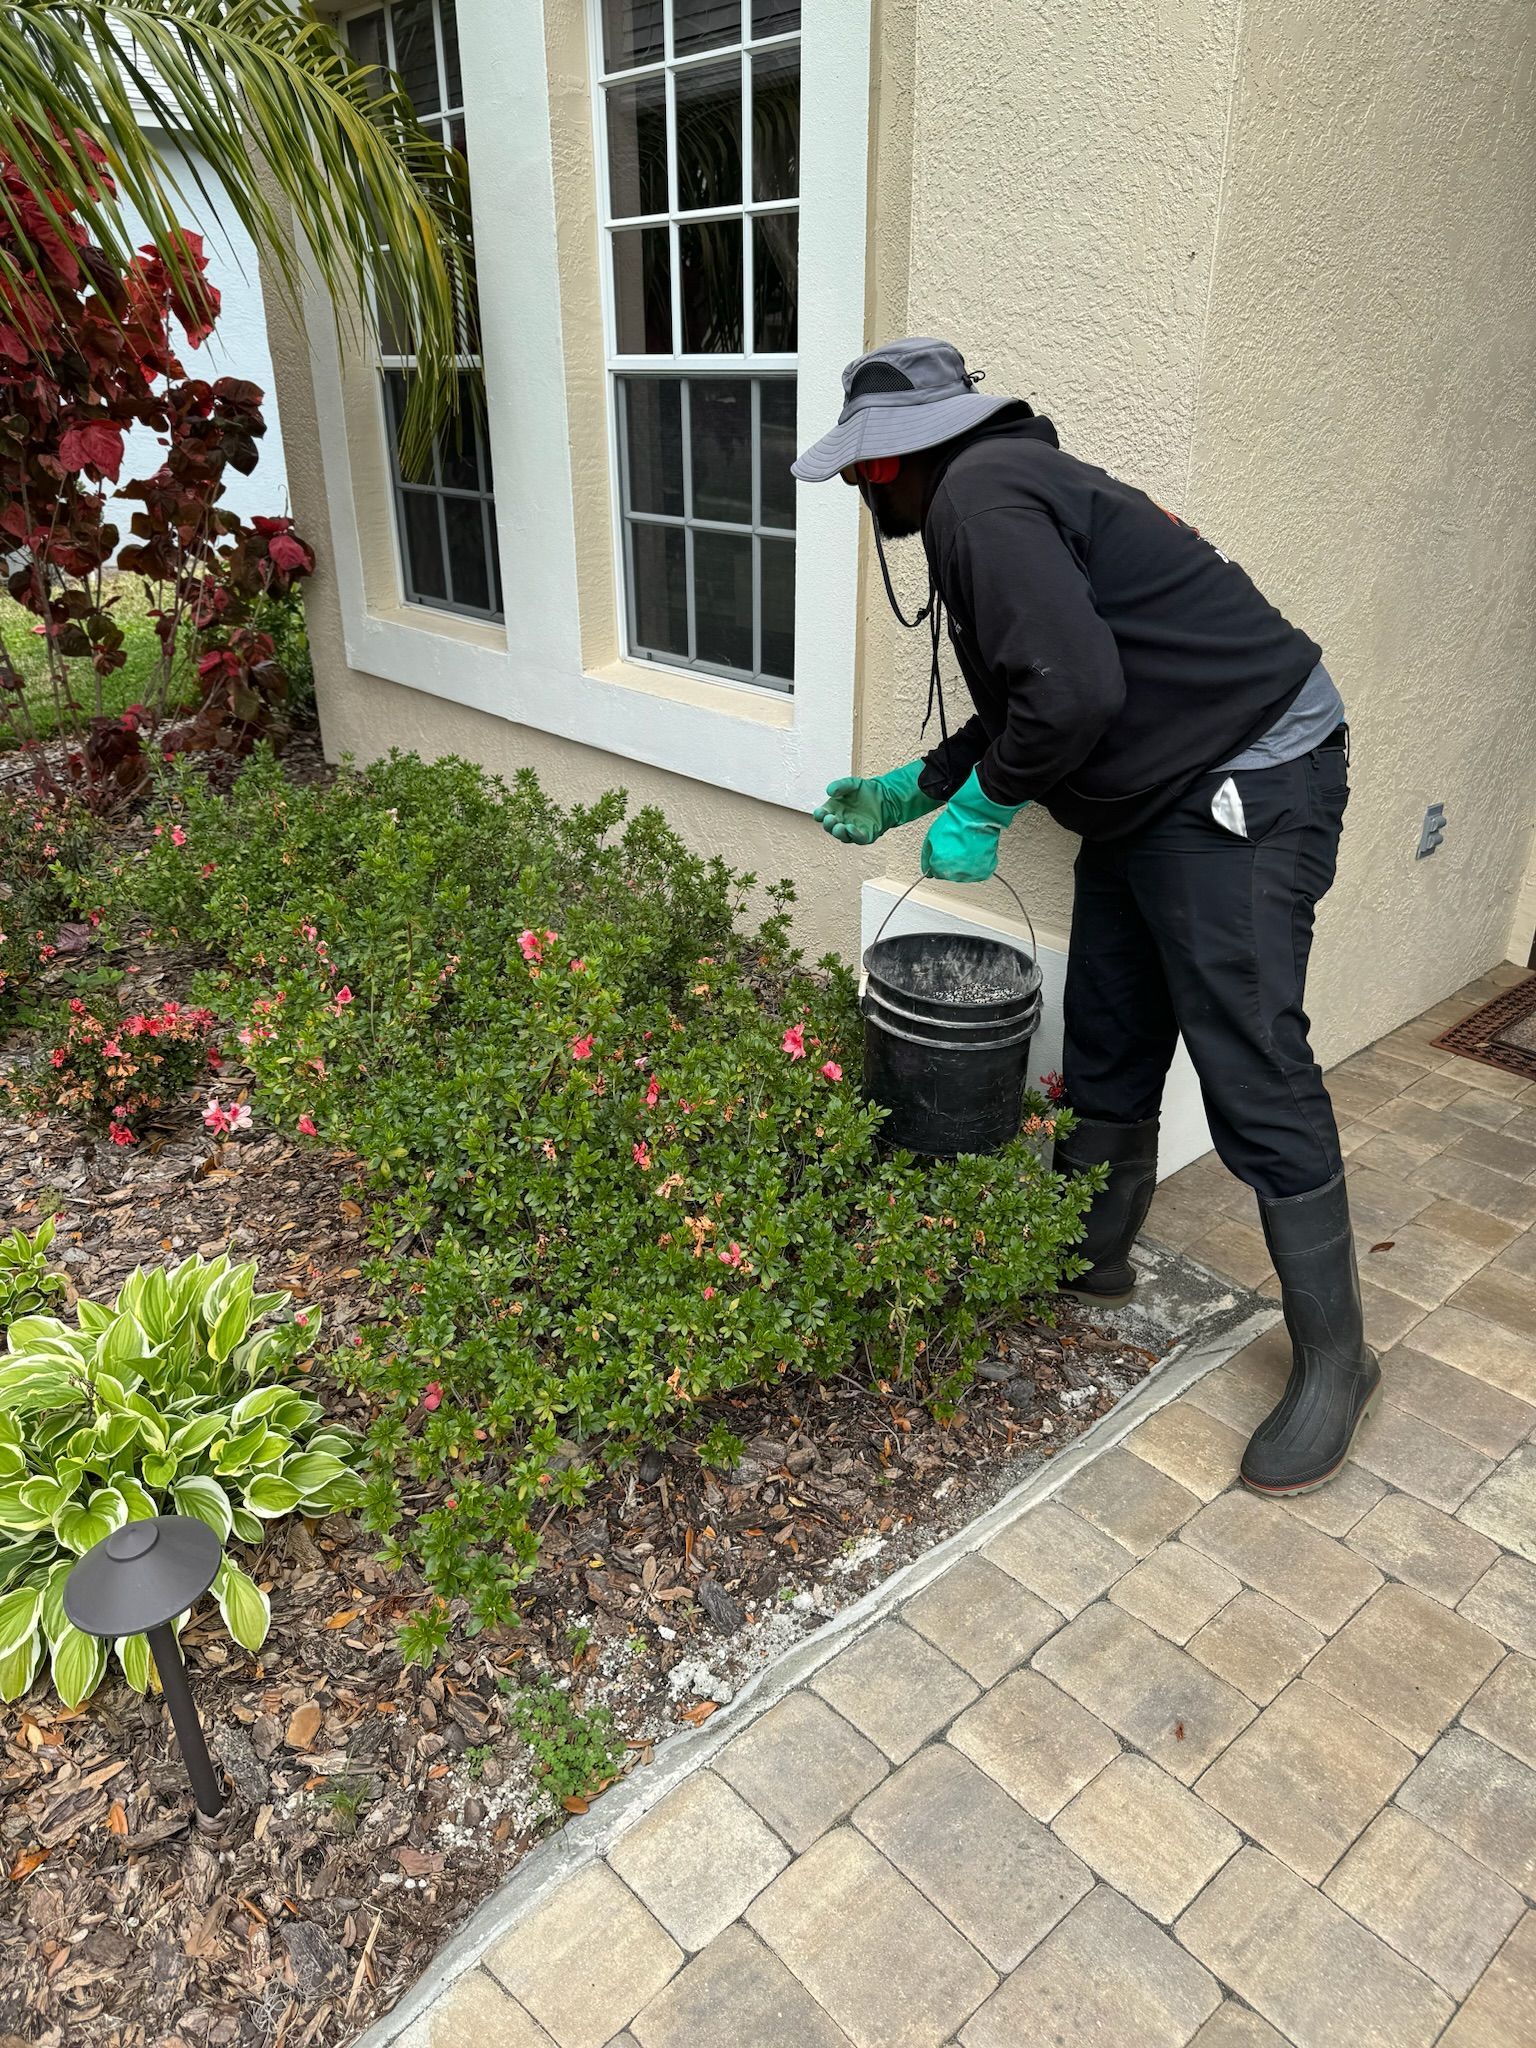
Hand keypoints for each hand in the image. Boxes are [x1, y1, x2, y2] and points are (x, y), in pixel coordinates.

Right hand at [813, 760, 939, 844]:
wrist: (886, 795)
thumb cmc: (866, 791)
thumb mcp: (852, 784)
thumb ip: (840, 785)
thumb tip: (829, 791)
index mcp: (833, 810)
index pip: (821, 815)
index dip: (819, 815)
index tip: (822, 812)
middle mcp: (841, 821)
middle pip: (830, 827)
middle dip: (828, 824)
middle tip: (830, 818)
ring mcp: (852, 830)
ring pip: (842, 836)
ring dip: (839, 832)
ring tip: (839, 826)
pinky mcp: (865, 835)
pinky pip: (858, 838)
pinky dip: (854, 835)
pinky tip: (851, 828)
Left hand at [920, 769, 1028, 882]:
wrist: (977, 816)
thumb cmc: (956, 822)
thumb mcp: (931, 836)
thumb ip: (927, 856)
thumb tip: (927, 869)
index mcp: (939, 864)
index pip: (934, 872)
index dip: (938, 861)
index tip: (943, 852)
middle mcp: (954, 872)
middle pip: (948, 875)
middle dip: (950, 863)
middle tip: (956, 847)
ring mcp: (970, 873)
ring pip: (962, 875)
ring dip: (963, 865)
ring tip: (966, 848)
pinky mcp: (983, 871)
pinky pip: (977, 873)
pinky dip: (976, 865)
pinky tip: (975, 852)